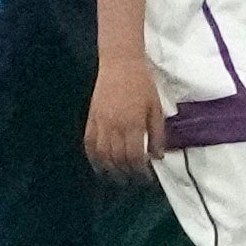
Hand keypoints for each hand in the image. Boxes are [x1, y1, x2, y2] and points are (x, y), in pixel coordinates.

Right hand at [86, 56, 166, 180]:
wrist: (120, 64)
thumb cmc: (143, 84)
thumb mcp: (156, 107)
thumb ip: (157, 133)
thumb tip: (157, 156)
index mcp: (133, 124)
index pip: (134, 156)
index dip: (139, 171)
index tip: (146, 178)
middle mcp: (114, 127)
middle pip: (117, 159)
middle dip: (126, 173)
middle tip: (134, 181)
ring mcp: (99, 124)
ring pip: (101, 155)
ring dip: (109, 170)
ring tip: (117, 179)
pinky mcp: (90, 119)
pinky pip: (88, 143)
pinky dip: (92, 158)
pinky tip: (99, 166)